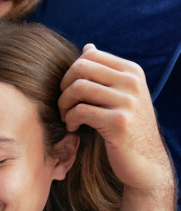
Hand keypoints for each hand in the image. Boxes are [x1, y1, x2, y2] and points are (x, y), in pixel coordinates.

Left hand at [58, 44, 173, 192]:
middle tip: (63, 103)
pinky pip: (80, 111)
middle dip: (64, 85)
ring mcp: (127, 102)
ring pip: (78, 88)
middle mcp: (132, 82)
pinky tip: (72, 127)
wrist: (146, 163)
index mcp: (132, 71)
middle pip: (81, 68)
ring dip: (63, 104)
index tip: (69, 88)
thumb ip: (106, 71)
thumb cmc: (128, 127)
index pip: (90, 55)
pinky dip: (69, 119)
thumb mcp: (123, 94)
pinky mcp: (119, 123)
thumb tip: (88, 47)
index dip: (72, 70)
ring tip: (66, 116)